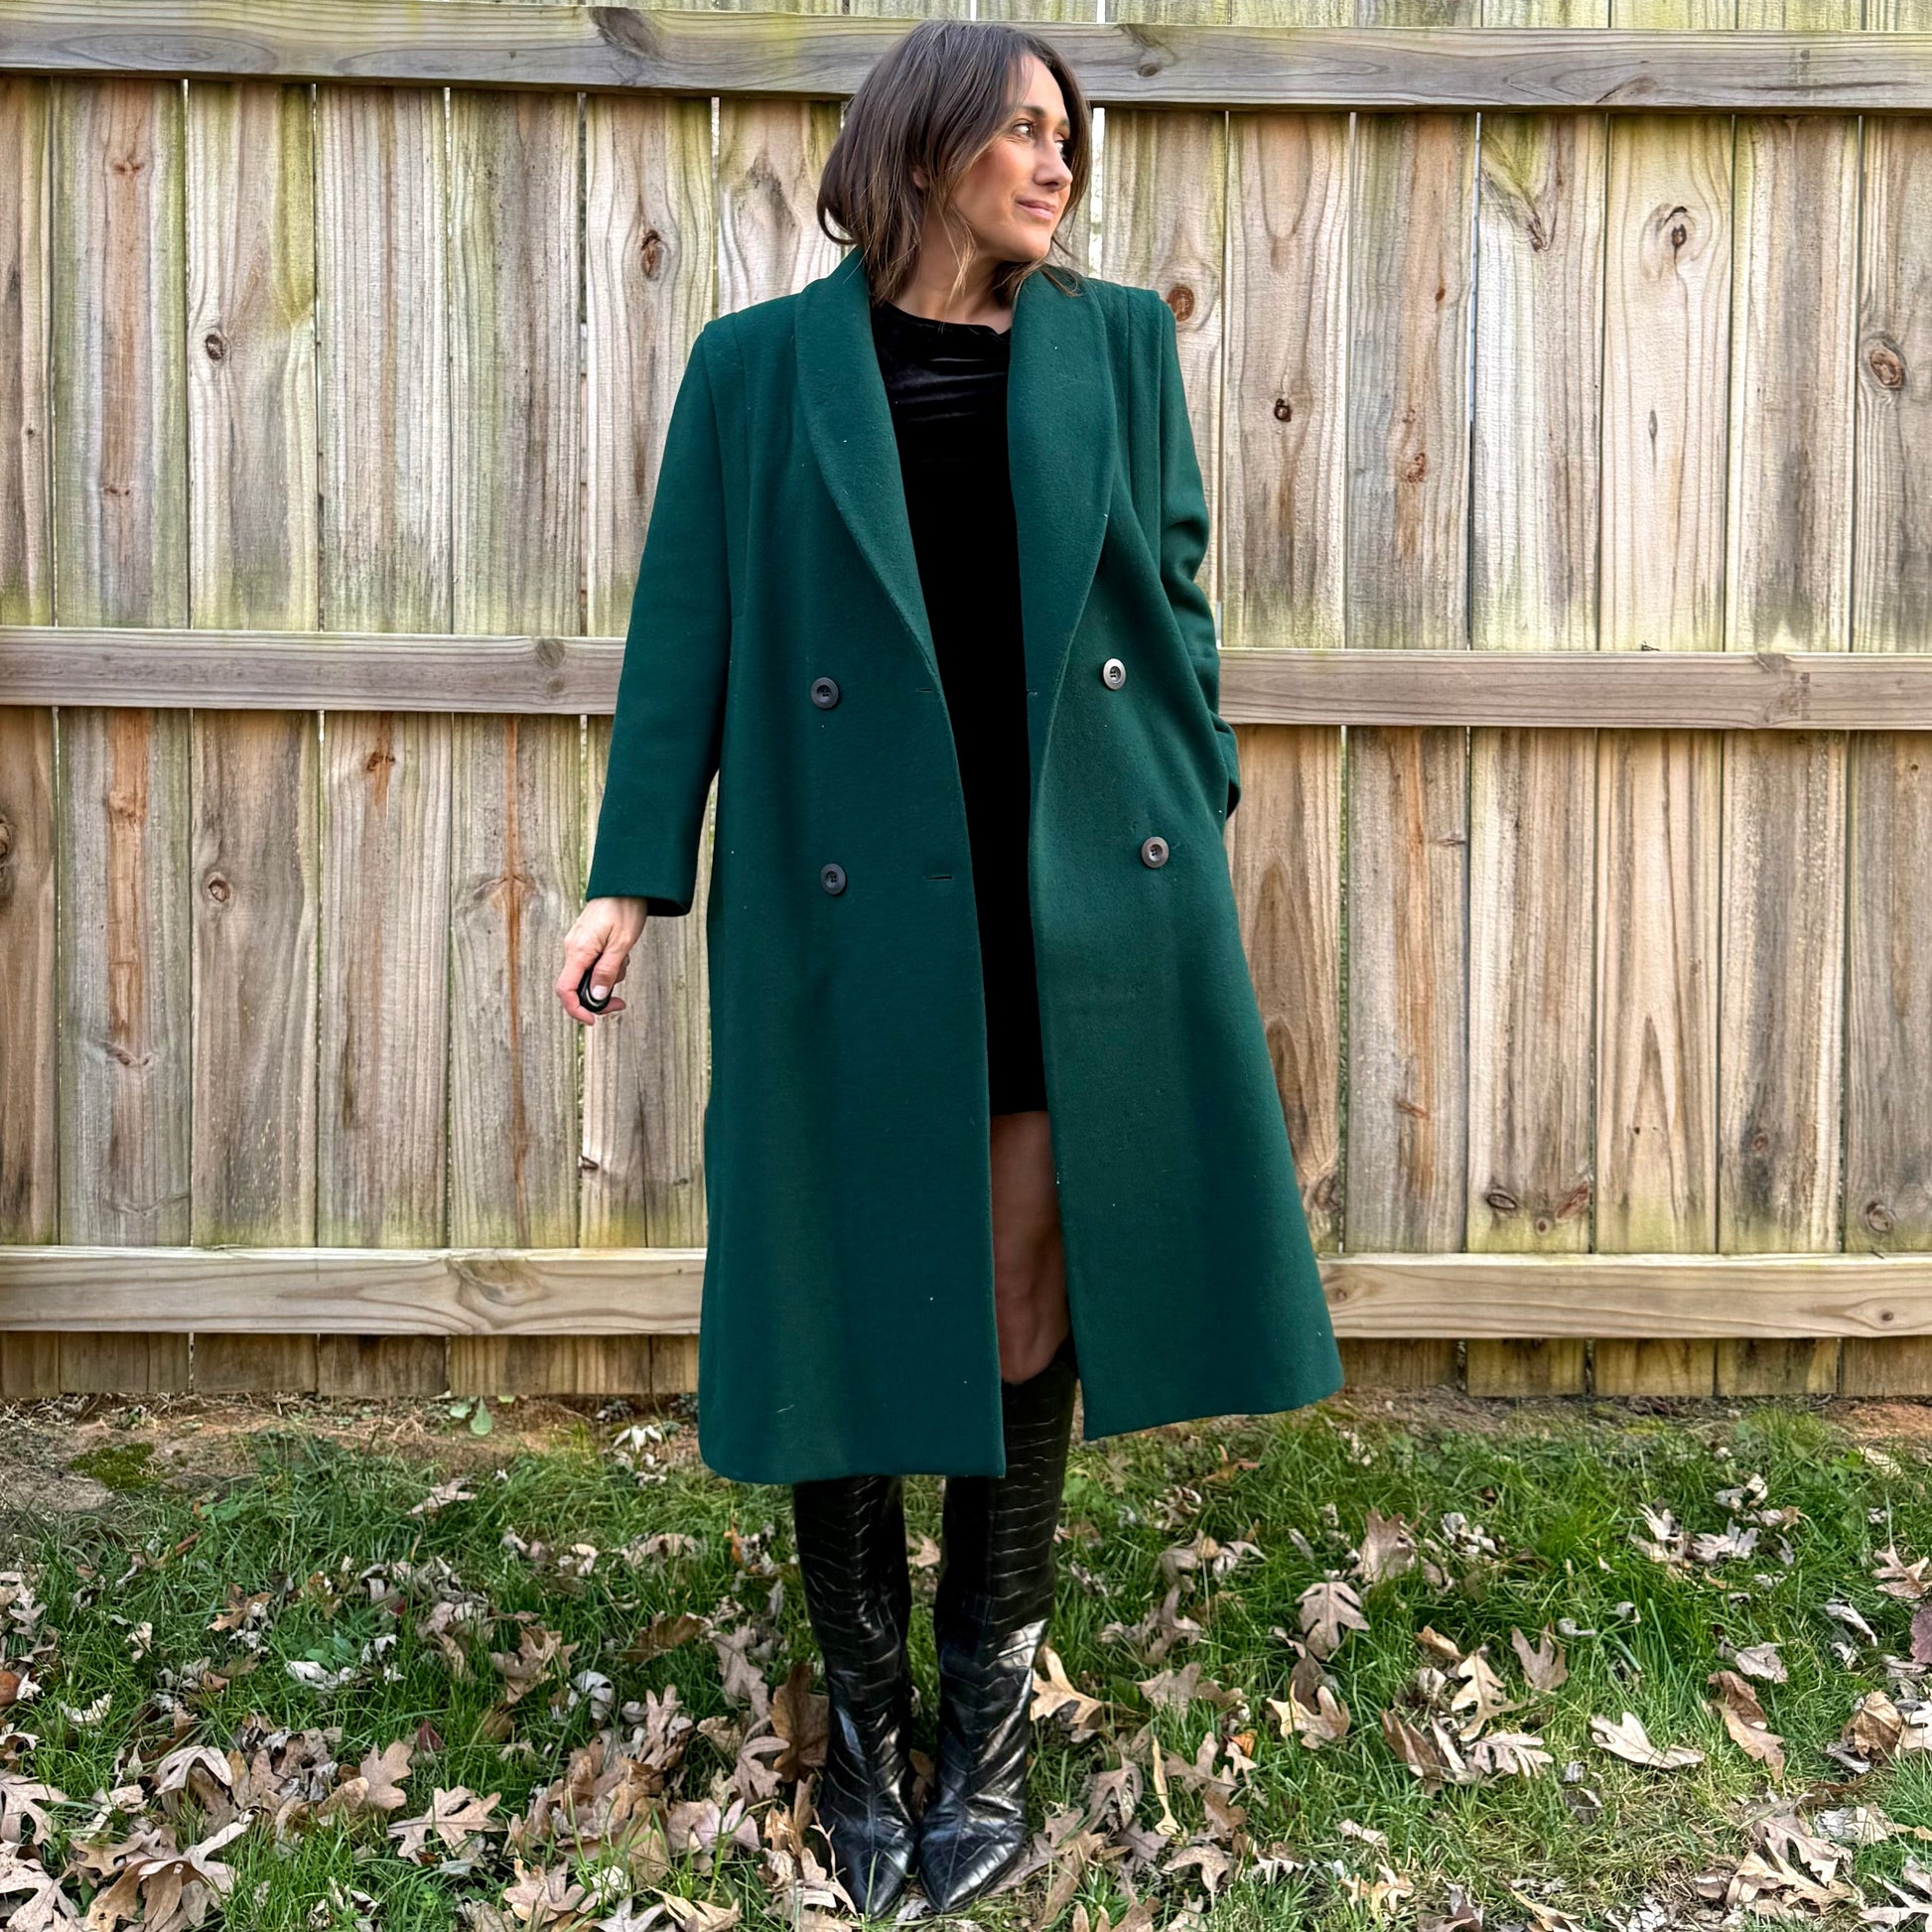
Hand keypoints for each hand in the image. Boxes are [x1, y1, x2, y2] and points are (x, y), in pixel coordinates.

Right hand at [557, 896, 646, 1024]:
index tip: (593, 1020)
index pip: (565, 990)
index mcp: (578, 951)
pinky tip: (621, 952)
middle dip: (600, 996)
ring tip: (624, 958)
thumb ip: (608, 971)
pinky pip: (593, 964)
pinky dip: (608, 966)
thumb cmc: (625, 908)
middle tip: (621, 1001)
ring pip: (589, 976)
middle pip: (578, 987)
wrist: (626, 884)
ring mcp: (578, 945)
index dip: (576, 1010)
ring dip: (609, 977)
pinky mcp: (586, 942)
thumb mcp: (622, 944)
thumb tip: (597, 997)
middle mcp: (573, 949)